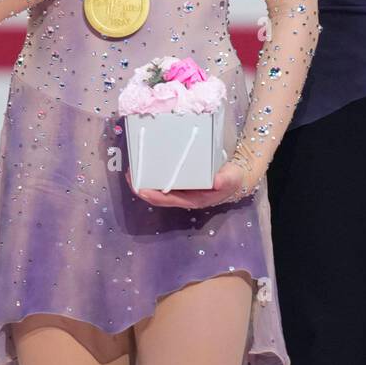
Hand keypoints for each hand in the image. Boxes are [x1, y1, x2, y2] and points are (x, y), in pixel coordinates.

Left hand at [124, 161, 253, 208]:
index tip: (141, 190)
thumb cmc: (232, 179)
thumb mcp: (232, 178)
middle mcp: (184, 196)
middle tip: (130, 176)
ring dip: (145, 181)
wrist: (235, 177)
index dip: (155, 196)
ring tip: (132, 171)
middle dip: (143, 189)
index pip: (170, 200)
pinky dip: (153, 173)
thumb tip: (216, 181)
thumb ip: (225, 180)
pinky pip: (164, 180)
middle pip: (160, 196)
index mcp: (193, 199)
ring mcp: (182, 189)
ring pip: (159, 189)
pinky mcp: (181, 180)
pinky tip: (146, 165)